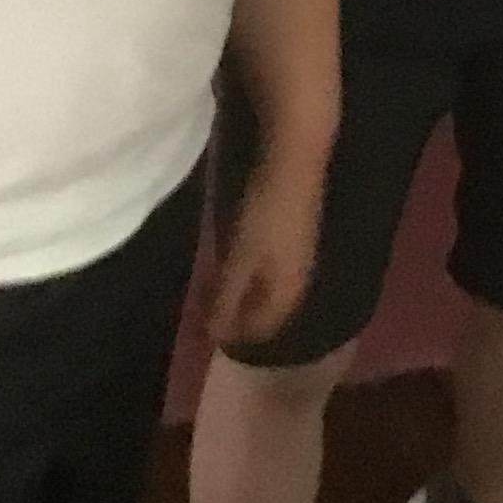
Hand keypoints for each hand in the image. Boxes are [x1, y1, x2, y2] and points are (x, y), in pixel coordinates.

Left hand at [210, 156, 326, 348]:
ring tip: (213, 284)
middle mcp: (298, 281)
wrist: (291, 166)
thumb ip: (226, 300)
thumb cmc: (263, 216)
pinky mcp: (294, 240)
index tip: (204, 325)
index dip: (232, 332)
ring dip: (241, 293)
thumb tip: (214, 337)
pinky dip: (249, 275)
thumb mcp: (239, 262)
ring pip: (267, 290)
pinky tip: (234, 260)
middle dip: (235, 313)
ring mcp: (298, 259)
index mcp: (287, 293)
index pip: (261, 328)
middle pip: (266, 311)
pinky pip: (269, 272)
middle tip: (204, 304)